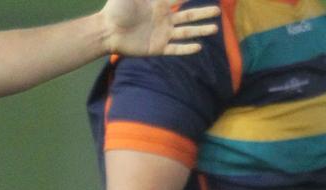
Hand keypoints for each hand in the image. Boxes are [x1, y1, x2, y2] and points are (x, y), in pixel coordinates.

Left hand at [101, 0, 219, 55]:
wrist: (107, 31)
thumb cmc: (115, 7)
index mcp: (159, 3)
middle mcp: (163, 18)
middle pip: (189, 15)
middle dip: (203, 13)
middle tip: (218, 10)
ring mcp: (162, 34)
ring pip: (186, 32)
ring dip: (200, 30)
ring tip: (214, 29)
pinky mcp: (157, 48)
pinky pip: (175, 49)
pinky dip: (186, 49)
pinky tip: (198, 47)